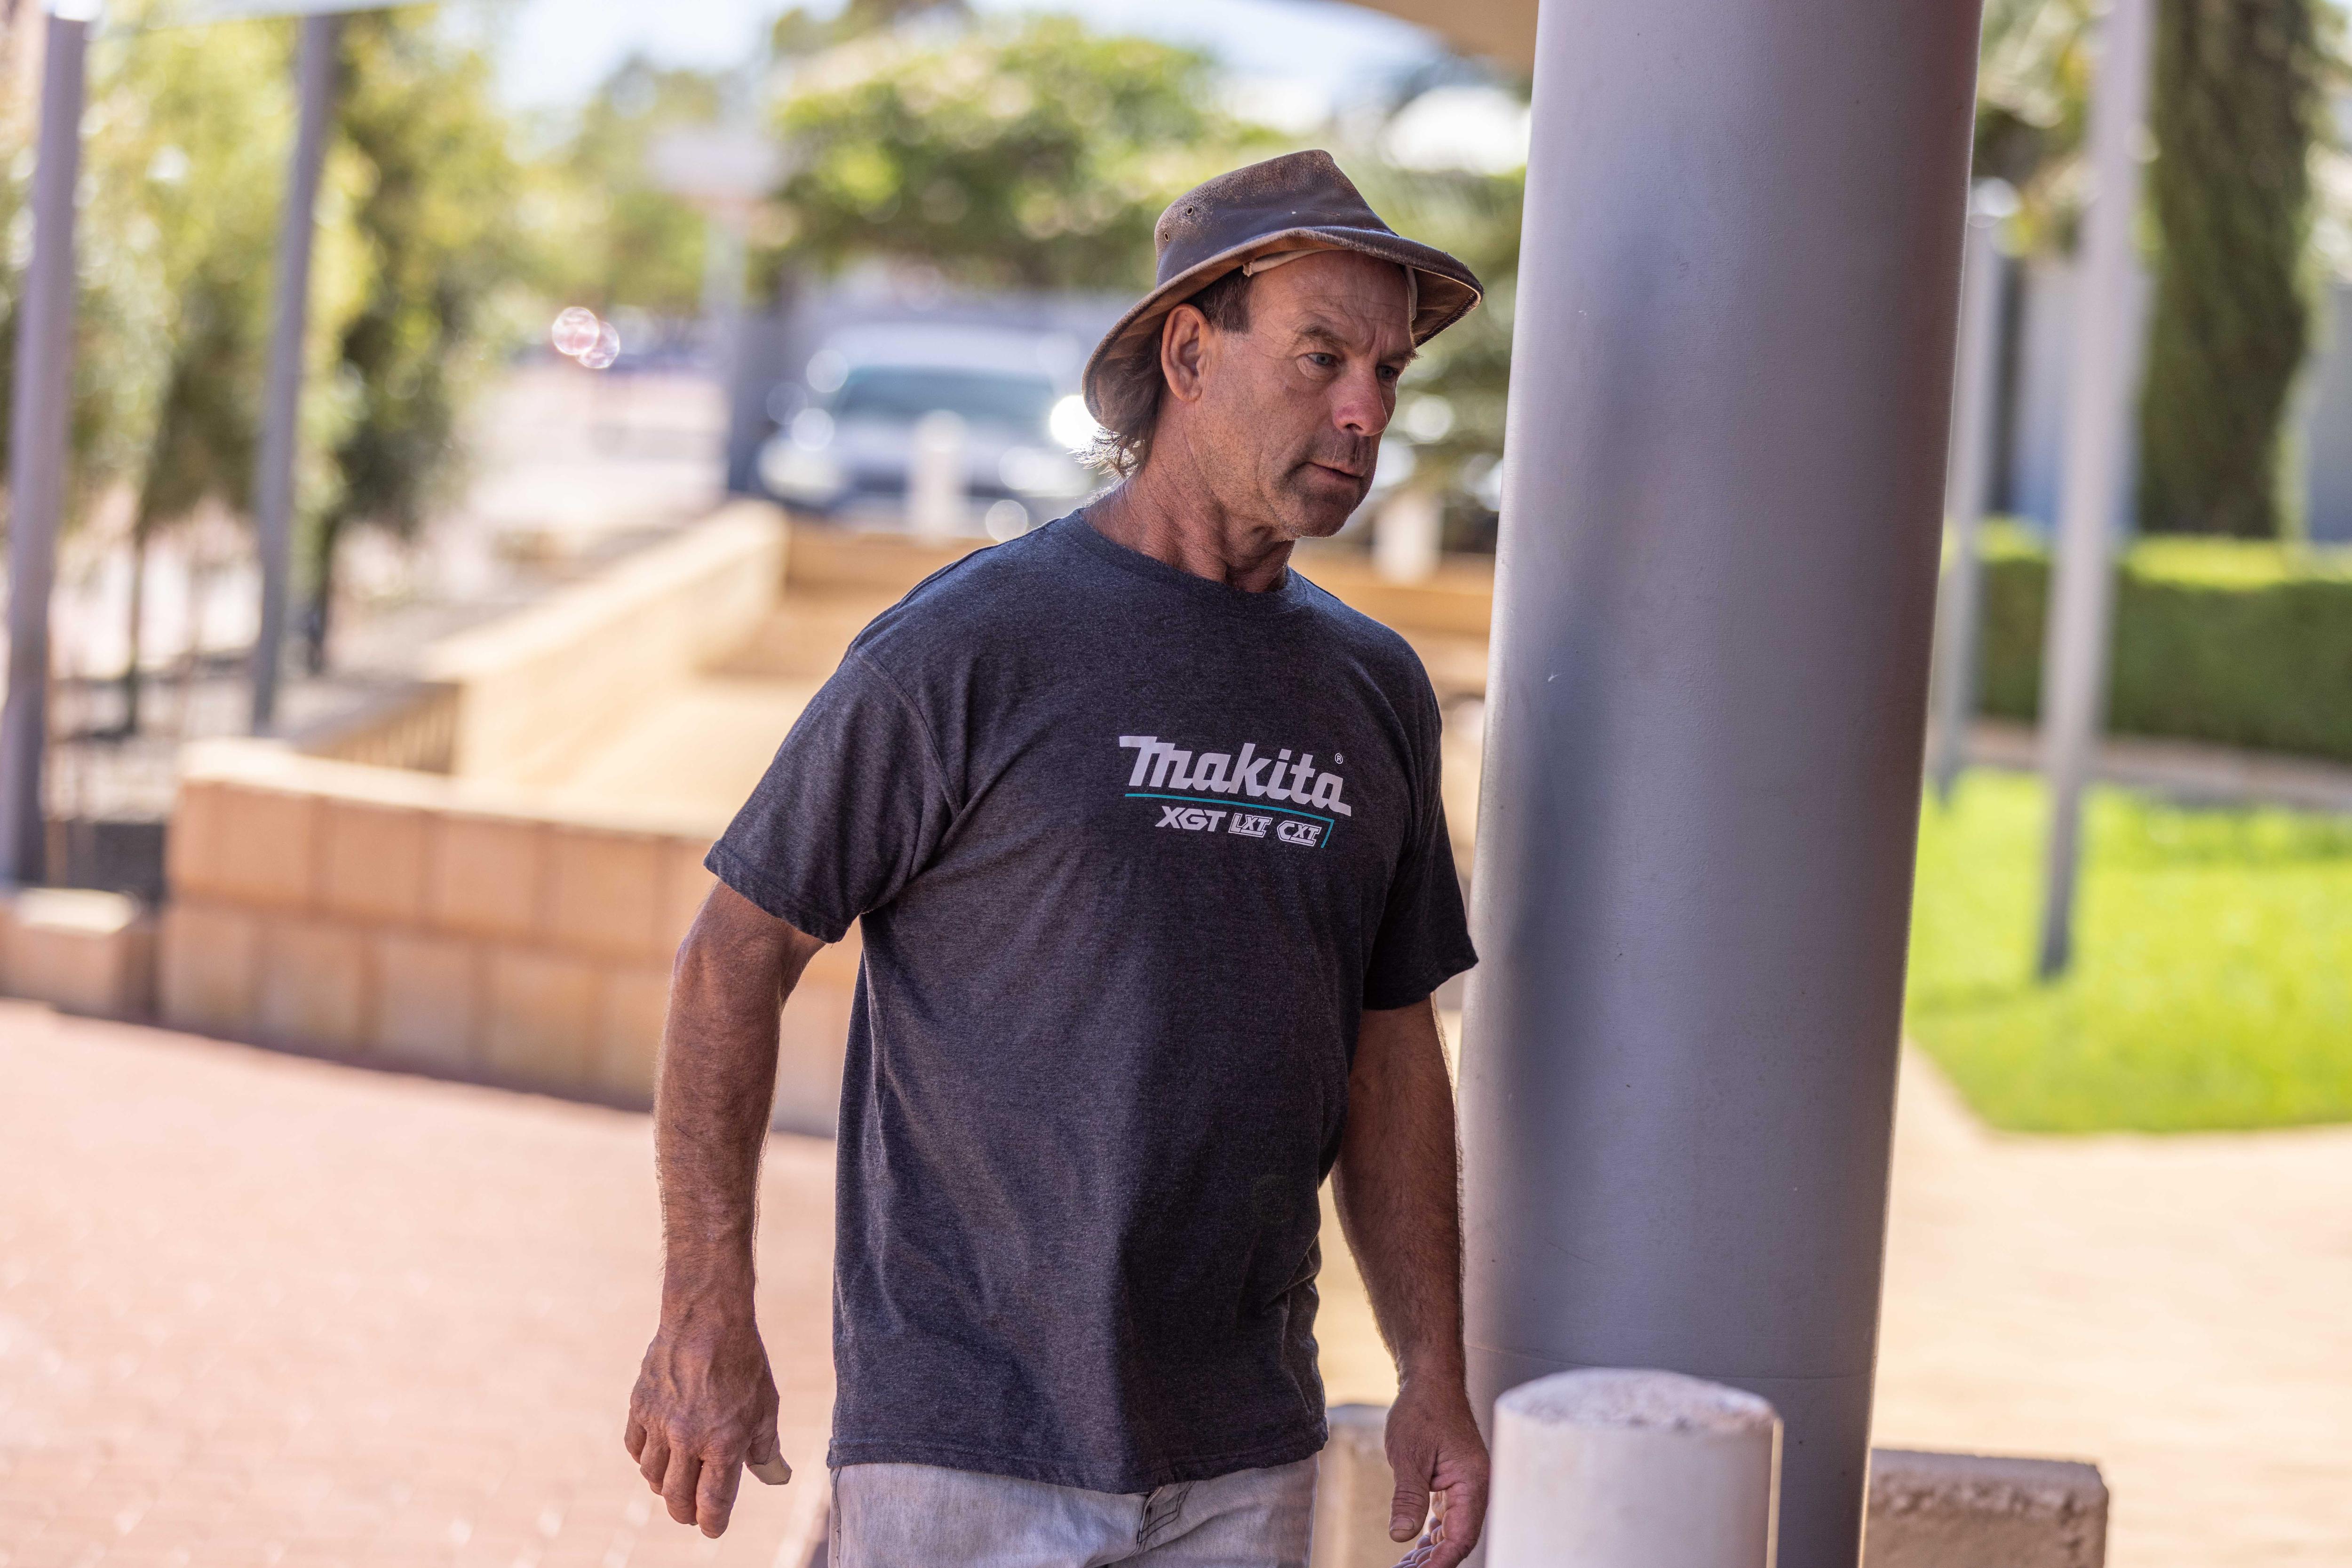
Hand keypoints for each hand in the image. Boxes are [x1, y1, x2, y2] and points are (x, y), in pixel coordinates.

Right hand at [625, 1302, 788, 1536]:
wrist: (707, 1317)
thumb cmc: (743, 1362)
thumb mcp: (766, 1406)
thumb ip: (766, 1447)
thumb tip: (776, 1477)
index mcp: (723, 1442)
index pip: (712, 1502)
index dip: (713, 1523)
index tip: (713, 1529)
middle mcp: (687, 1438)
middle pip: (677, 1498)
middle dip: (686, 1513)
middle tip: (692, 1514)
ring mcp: (659, 1423)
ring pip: (653, 1477)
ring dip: (665, 1487)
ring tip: (678, 1483)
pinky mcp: (640, 1406)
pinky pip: (636, 1449)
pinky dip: (646, 1459)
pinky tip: (658, 1455)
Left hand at [1384, 1371, 1487, 1567]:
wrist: (1430, 1381)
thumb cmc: (1422, 1410)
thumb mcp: (1408, 1454)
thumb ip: (1408, 1497)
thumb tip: (1401, 1536)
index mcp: (1472, 1482)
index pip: (1461, 1536)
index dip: (1441, 1562)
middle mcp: (1476, 1487)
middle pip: (1459, 1538)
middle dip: (1434, 1561)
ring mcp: (1467, 1485)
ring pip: (1452, 1530)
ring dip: (1430, 1551)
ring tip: (1406, 1567)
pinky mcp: (1455, 1482)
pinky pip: (1447, 1516)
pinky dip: (1431, 1533)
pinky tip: (1415, 1547)